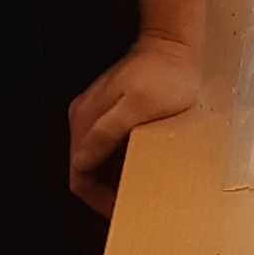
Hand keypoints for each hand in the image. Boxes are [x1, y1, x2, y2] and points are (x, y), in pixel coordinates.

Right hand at [68, 34, 202, 212]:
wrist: (173, 45)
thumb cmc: (164, 74)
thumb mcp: (139, 107)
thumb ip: (108, 132)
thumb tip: (82, 161)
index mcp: (86, 120)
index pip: (79, 174)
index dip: (97, 199)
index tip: (120, 209)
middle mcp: (84, 119)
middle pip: (86, 170)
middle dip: (106, 192)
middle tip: (134, 203)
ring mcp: (96, 114)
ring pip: (97, 160)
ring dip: (114, 178)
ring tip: (141, 187)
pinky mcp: (110, 112)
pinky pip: (109, 146)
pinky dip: (122, 161)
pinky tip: (143, 164)